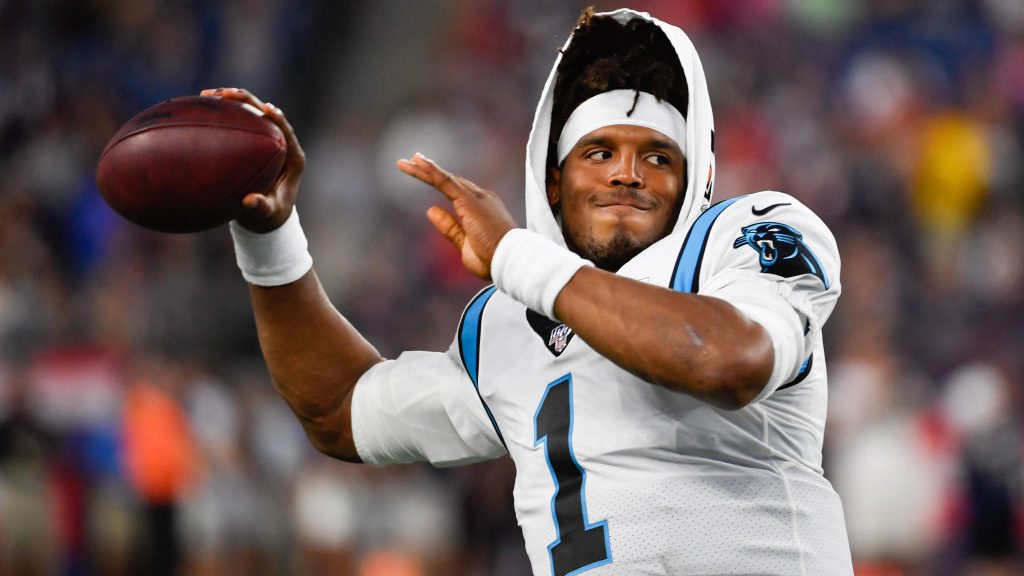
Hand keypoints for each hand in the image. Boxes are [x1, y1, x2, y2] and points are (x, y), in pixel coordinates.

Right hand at [199, 87, 305, 232]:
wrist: (266, 216)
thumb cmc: (270, 215)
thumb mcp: (268, 214)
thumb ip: (263, 208)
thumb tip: (250, 202)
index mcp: (292, 158)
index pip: (286, 131)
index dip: (277, 117)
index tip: (267, 108)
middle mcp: (279, 143)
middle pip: (265, 113)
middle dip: (246, 100)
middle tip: (224, 94)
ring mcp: (264, 139)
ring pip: (249, 112)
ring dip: (230, 101)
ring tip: (206, 94)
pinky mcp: (250, 141)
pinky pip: (236, 122)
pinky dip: (221, 114)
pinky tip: (199, 108)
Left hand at [396, 154, 516, 278]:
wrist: (510, 259)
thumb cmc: (493, 258)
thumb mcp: (465, 243)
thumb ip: (450, 227)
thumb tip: (430, 210)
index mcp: (481, 208)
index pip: (457, 190)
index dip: (441, 181)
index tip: (426, 174)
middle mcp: (479, 197)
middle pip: (449, 180)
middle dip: (429, 171)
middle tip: (411, 160)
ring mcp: (475, 197)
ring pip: (445, 178)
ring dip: (424, 168)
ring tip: (405, 161)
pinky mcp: (468, 200)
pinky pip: (445, 182)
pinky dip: (431, 171)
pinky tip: (417, 161)